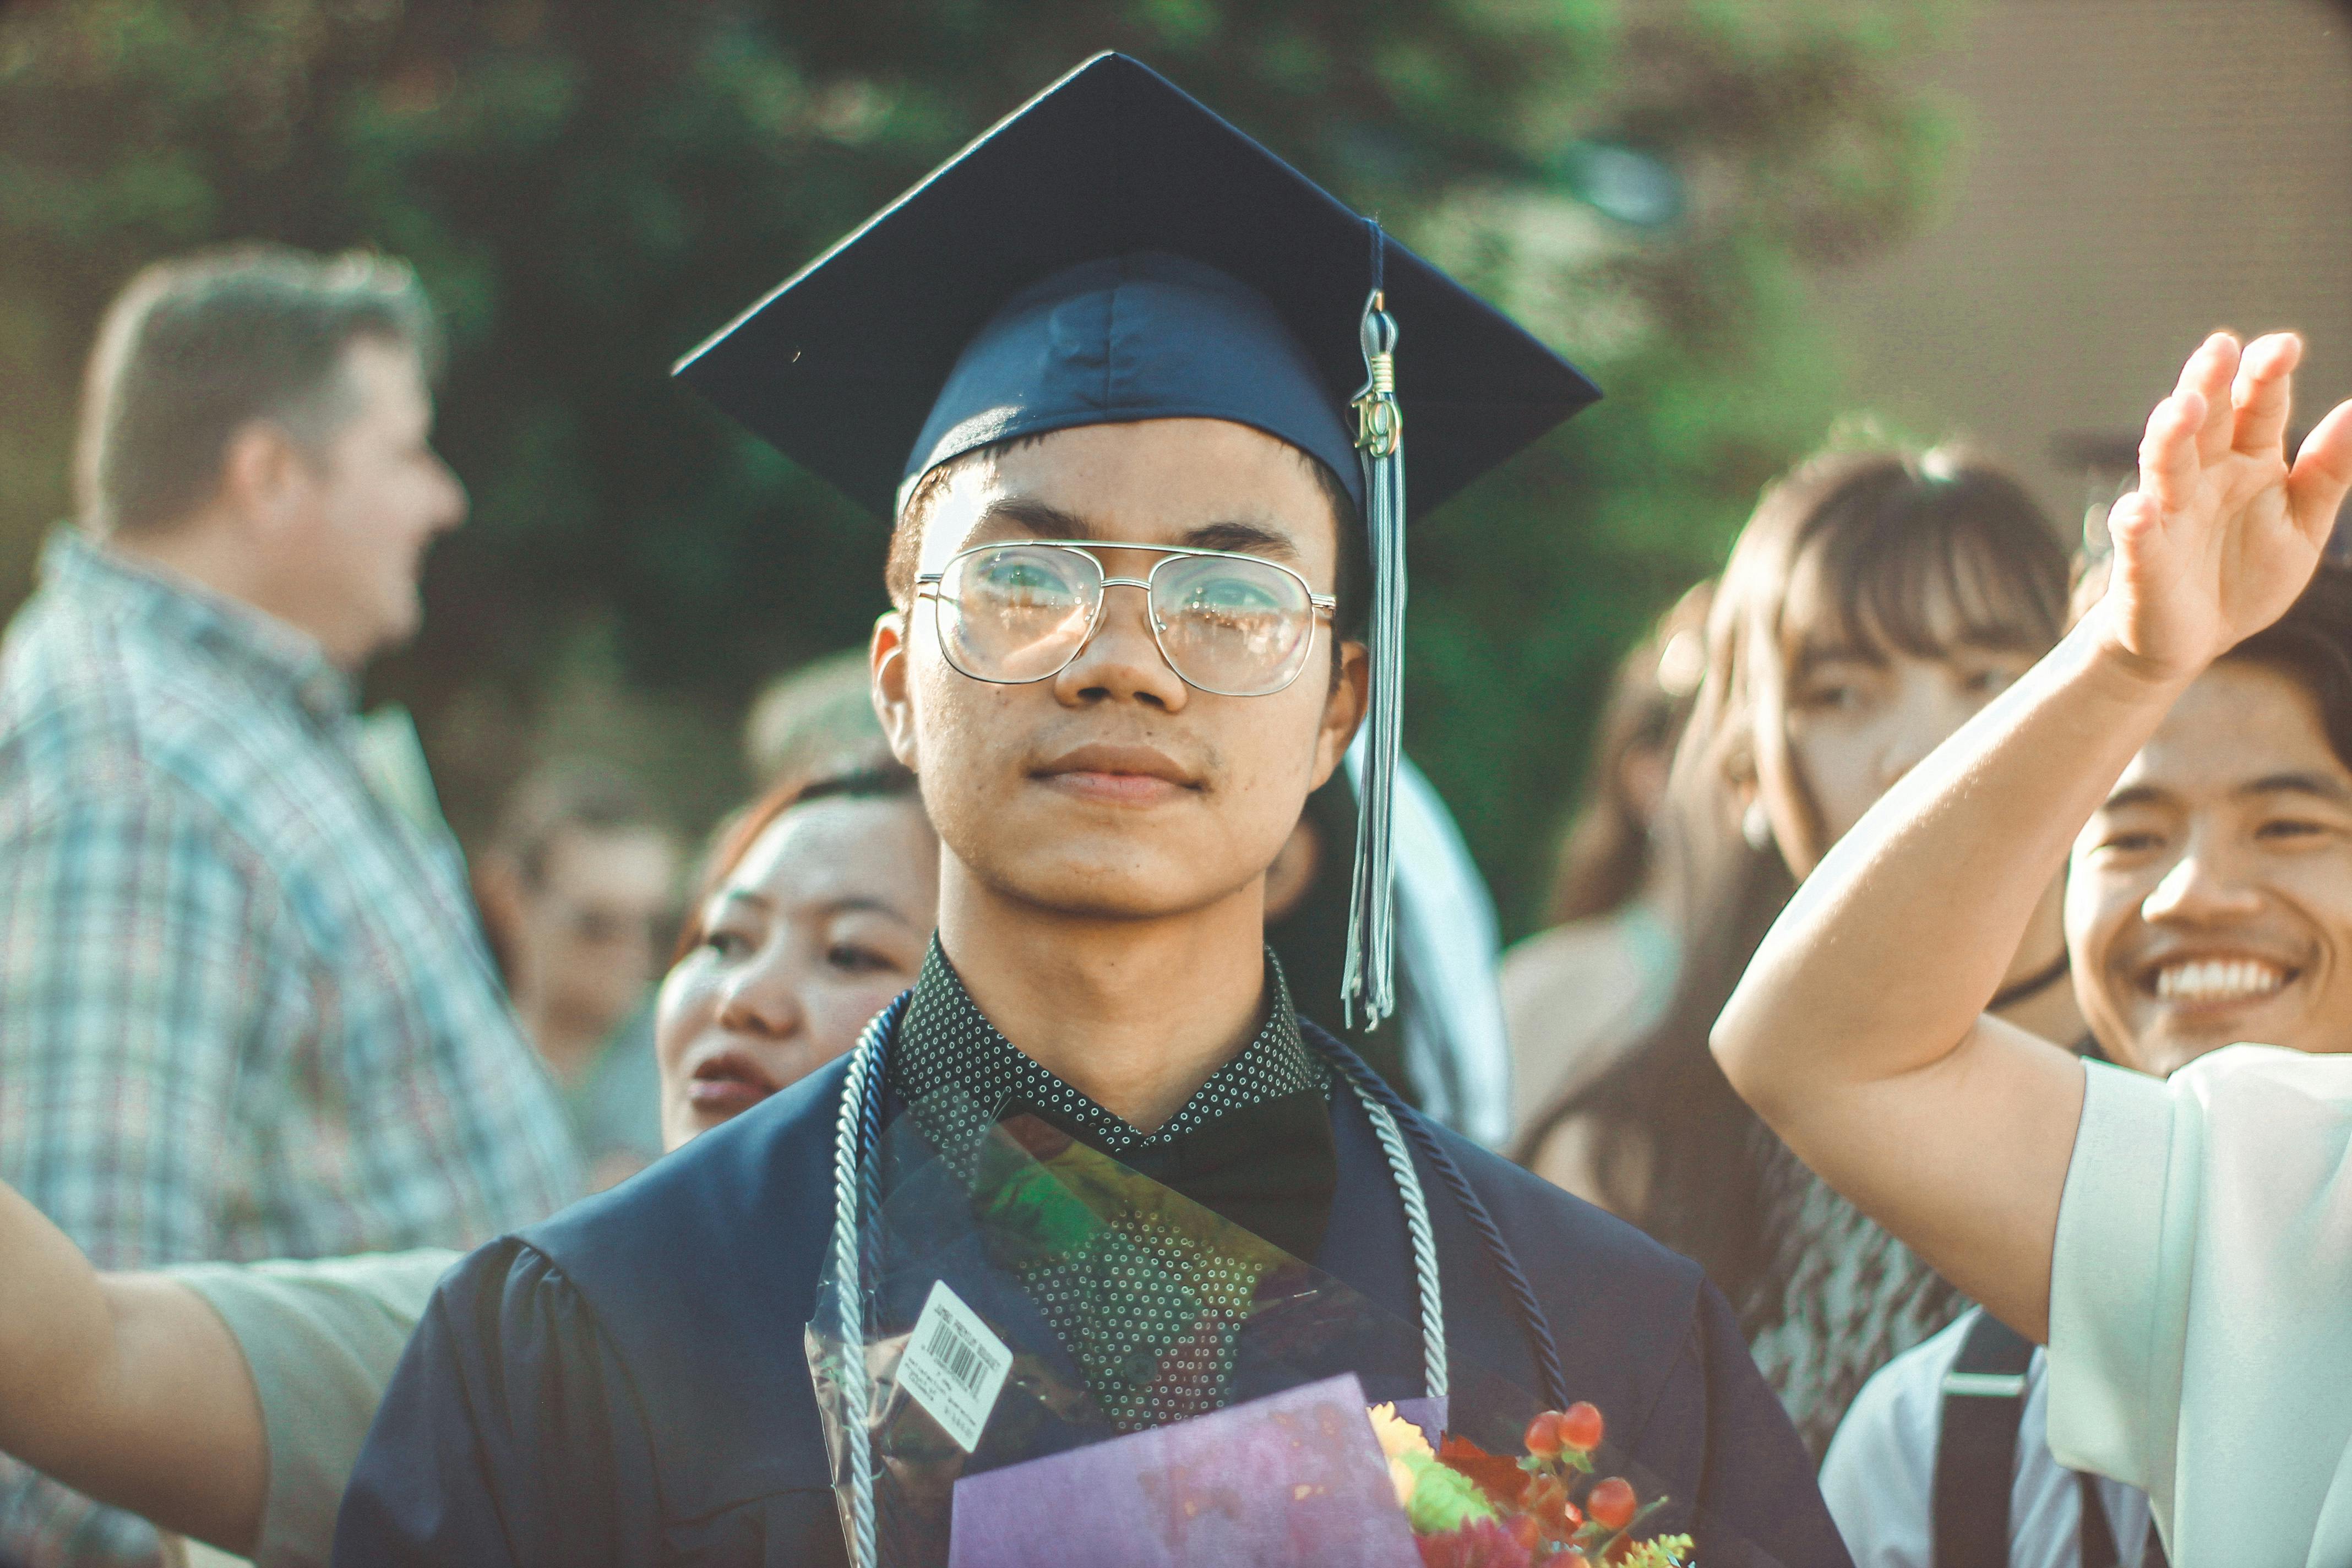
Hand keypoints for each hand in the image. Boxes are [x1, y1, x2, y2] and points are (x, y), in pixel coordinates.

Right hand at [2099, 332, 2351, 684]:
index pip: (2257, 407)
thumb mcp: (2304, 526)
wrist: (2196, 639)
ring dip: (2170, 437)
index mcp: (2248, 461)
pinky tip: (2139, 510)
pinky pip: (2136, 537)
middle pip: (2204, 421)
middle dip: (2208, 383)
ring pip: (2165, 466)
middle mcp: (2204, 477)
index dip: (2265, 376)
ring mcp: (2169, 514)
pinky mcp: (2143, 559)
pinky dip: (2134, 523)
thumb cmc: (2246, 576)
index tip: (2284, 346)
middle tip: (2219, 347)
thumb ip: (2328, 471)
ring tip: (2183, 409)